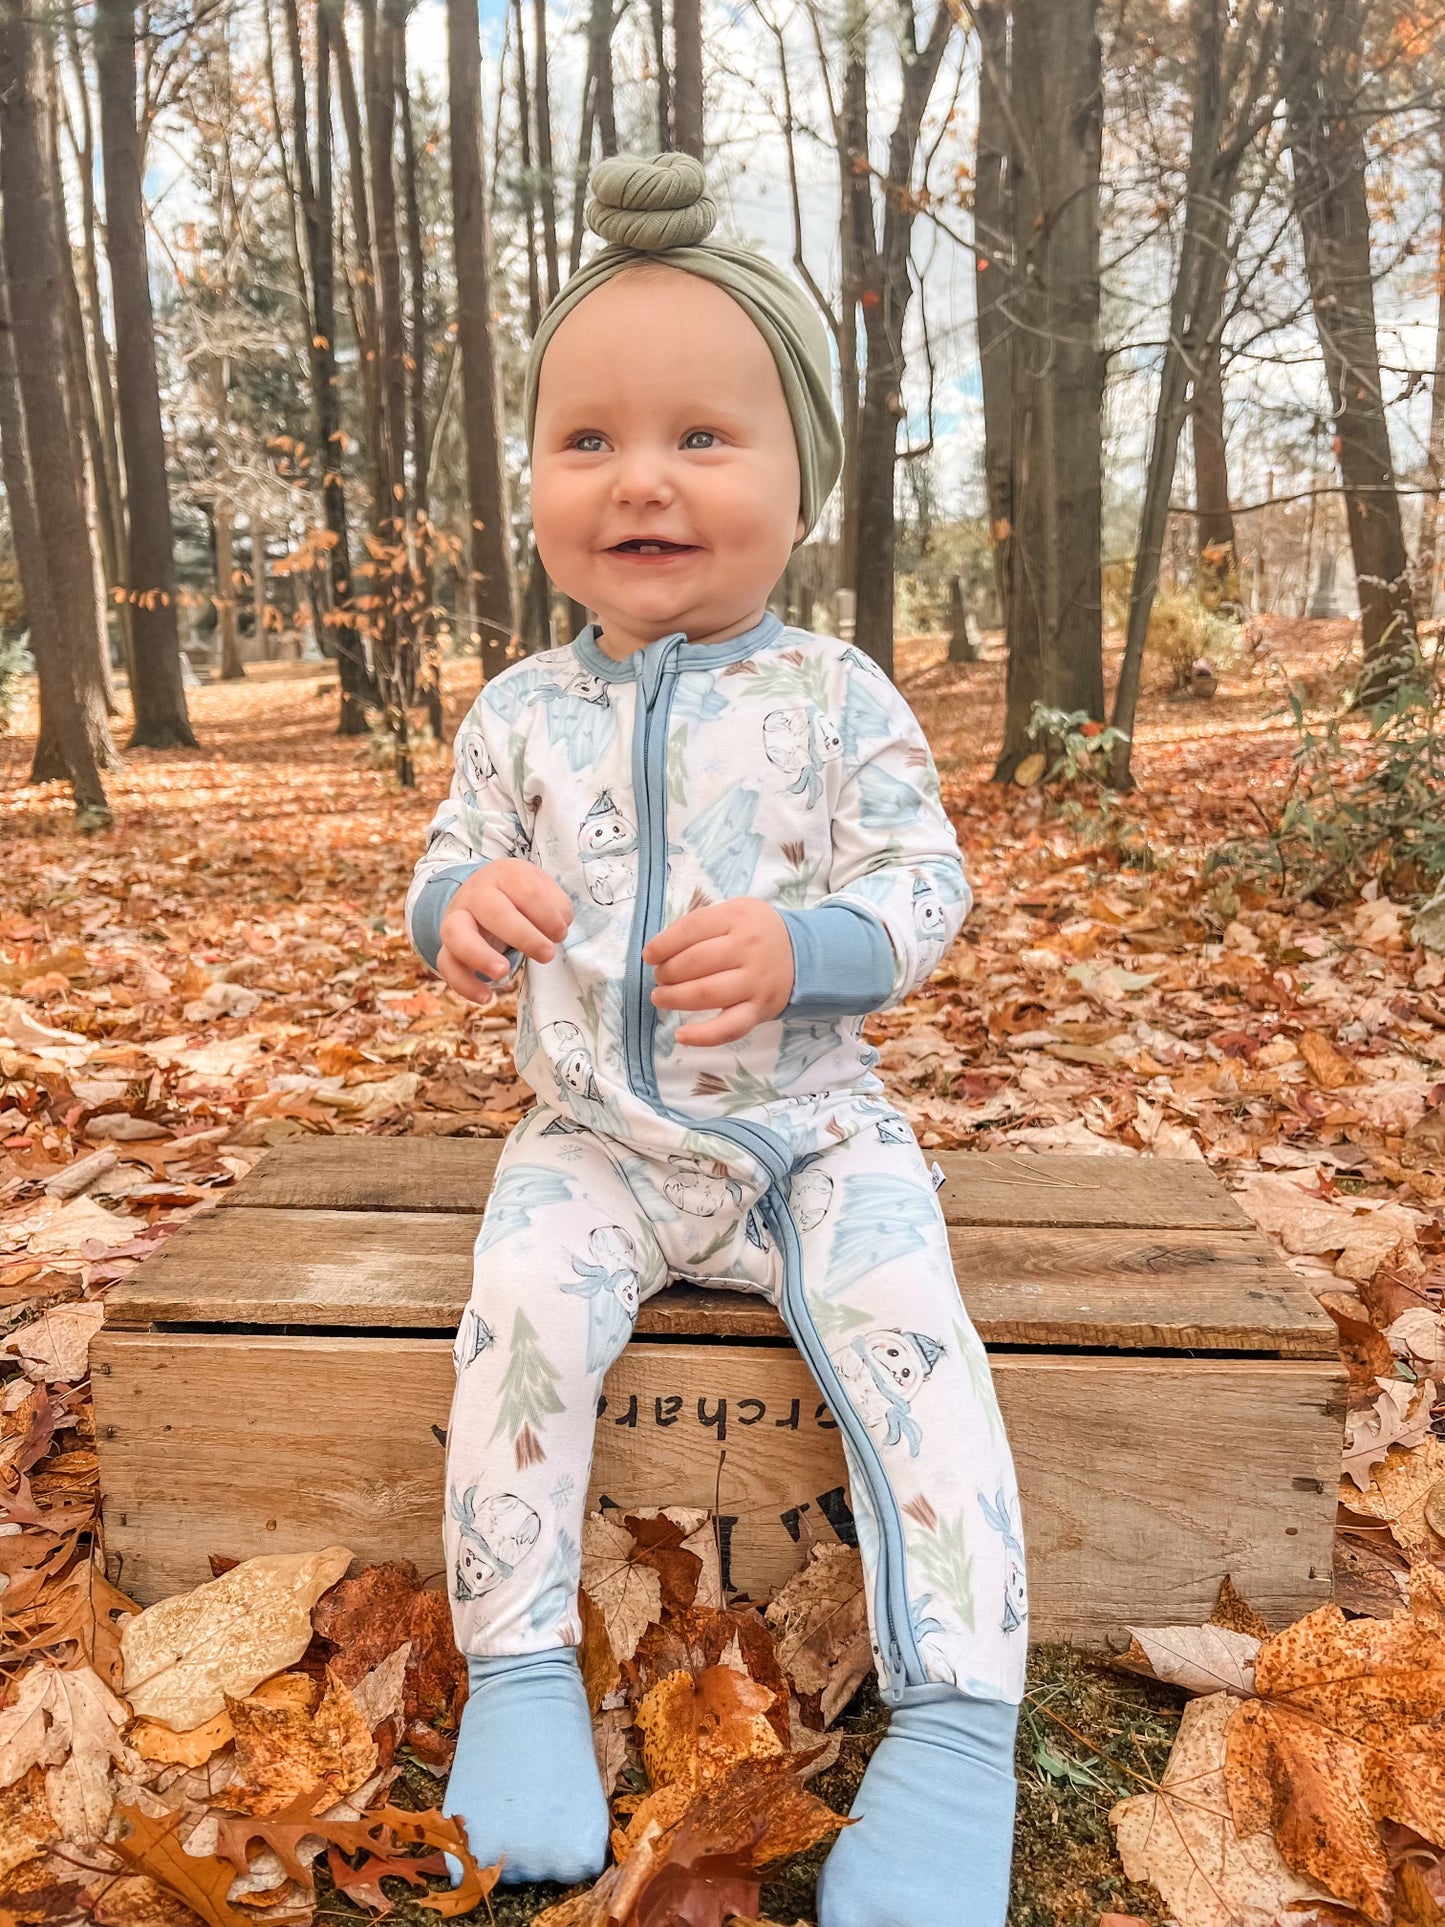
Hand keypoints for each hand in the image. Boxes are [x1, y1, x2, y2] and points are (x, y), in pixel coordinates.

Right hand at [436, 859, 571, 1003]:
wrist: (483, 893)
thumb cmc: (520, 895)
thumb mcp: (542, 889)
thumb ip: (556, 906)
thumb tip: (557, 929)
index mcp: (504, 874)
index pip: (527, 891)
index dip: (548, 915)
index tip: (560, 933)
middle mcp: (476, 893)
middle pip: (493, 911)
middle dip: (524, 936)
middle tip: (547, 954)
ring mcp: (456, 918)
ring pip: (456, 934)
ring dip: (480, 955)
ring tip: (504, 972)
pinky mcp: (447, 946)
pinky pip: (446, 965)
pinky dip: (463, 984)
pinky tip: (486, 998)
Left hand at [644, 897, 793, 1046]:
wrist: (804, 954)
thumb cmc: (757, 932)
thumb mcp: (735, 911)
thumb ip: (701, 924)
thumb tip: (660, 949)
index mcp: (737, 918)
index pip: (691, 929)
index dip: (663, 944)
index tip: (649, 956)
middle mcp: (748, 949)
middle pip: (695, 962)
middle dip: (667, 973)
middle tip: (660, 978)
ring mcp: (755, 982)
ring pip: (706, 994)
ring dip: (675, 998)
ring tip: (660, 998)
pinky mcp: (759, 1010)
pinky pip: (730, 1028)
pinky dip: (703, 1036)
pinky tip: (681, 1035)